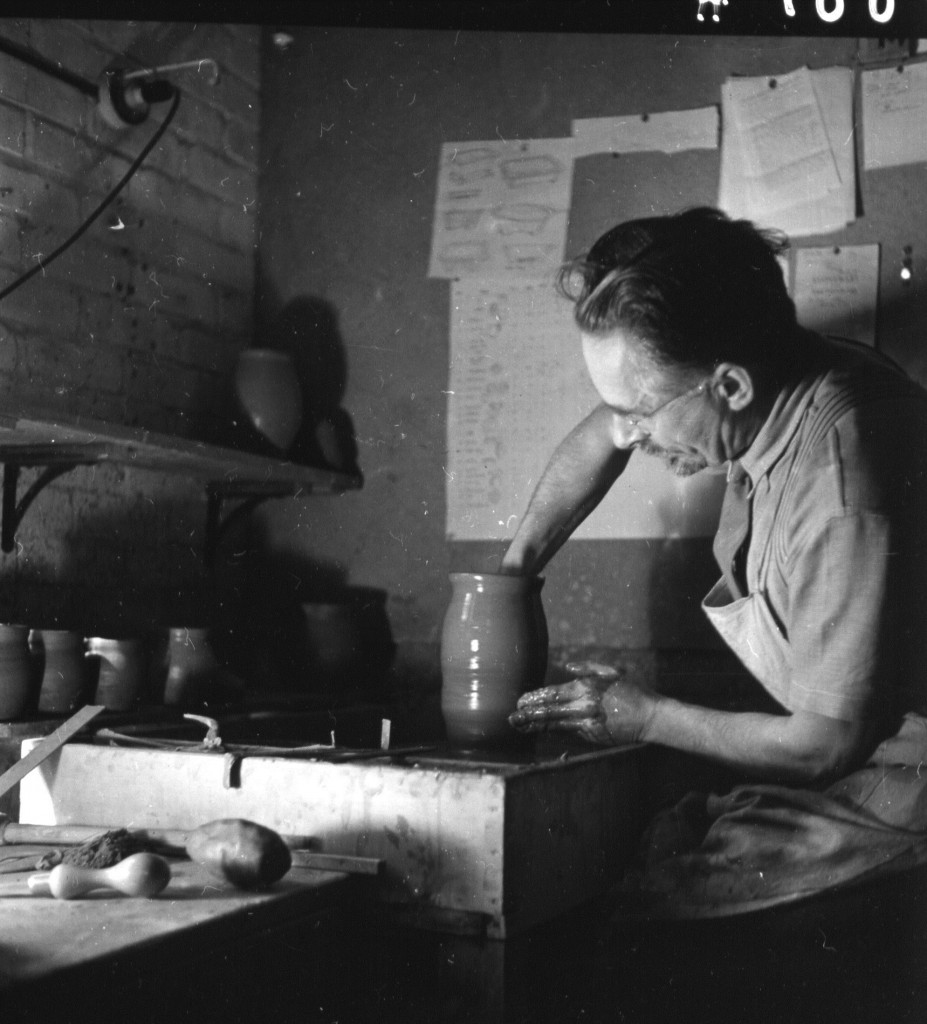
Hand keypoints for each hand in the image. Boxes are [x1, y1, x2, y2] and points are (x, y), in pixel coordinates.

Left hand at [508, 660, 657, 745]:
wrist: (650, 716)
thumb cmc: (630, 690)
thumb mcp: (610, 672)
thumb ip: (587, 668)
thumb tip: (567, 667)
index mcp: (586, 688)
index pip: (553, 694)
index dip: (535, 698)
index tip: (521, 700)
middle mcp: (584, 707)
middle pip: (550, 712)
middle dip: (529, 715)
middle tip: (512, 717)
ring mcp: (587, 724)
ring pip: (556, 725)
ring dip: (535, 726)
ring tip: (519, 726)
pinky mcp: (592, 736)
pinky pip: (569, 732)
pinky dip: (554, 730)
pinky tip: (540, 731)